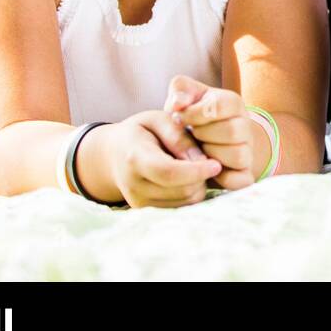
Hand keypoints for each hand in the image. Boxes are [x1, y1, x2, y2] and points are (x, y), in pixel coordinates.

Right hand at [104, 111, 221, 207]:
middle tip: (205, 159)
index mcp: (135, 157)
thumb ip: (179, 137)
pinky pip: (181, 207)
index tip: (217, 164)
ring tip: (191, 166)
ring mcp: (138, 202)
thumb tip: (201, 160)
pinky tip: (186, 178)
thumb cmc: (142, 131)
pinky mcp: (146, 211)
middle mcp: (134, 185)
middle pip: (182, 190)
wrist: (114, 153)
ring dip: (198, 185)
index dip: (196, 171)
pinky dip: (190, 193)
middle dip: (201, 177)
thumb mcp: (159, 120)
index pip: (169, 172)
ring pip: (185, 202)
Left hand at [165, 75, 255, 189]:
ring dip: (213, 156)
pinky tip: (206, 169)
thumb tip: (176, 105)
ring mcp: (248, 151)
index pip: (219, 106)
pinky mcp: (245, 174)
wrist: (215, 138)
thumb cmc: (197, 114)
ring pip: (239, 155)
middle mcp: (245, 126)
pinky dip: (222, 178)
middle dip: (204, 135)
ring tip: (198, 152)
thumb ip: (180, 91)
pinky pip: (239, 180)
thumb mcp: (189, 96)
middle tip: (191, 136)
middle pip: (233, 131)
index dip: (194, 114)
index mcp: (233, 103)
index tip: (179, 118)